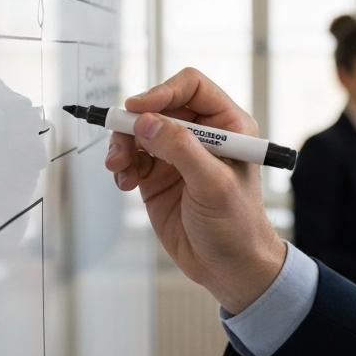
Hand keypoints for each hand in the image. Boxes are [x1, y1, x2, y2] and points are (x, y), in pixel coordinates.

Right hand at [104, 69, 285, 314]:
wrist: (229, 269)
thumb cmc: (237, 226)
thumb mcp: (212, 185)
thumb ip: (180, 149)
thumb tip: (147, 122)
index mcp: (227, 125)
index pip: (191, 87)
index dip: (163, 92)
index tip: (139, 109)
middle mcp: (201, 135)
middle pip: (157, 107)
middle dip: (135, 123)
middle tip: (121, 143)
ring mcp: (177, 155)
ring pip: (139, 131)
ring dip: (123, 145)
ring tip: (119, 167)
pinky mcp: (157, 175)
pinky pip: (131, 157)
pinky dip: (122, 166)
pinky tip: (125, 183)